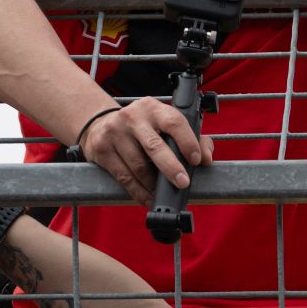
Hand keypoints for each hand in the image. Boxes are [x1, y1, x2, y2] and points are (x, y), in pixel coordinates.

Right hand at [79, 100, 213, 205]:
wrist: (101, 123)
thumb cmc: (144, 127)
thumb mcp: (166, 124)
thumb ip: (193, 138)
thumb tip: (206, 158)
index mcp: (154, 109)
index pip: (174, 122)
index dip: (187, 142)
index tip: (195, 160)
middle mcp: (134, 118)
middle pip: (154, 146)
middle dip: (171, 168)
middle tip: (183, 183)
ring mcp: (115, 133)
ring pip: (138, 165)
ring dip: (153, 185)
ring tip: (164, 194)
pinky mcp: (102, 150)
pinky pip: (123, 177)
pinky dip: (138, 191)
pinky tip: (148, 198)